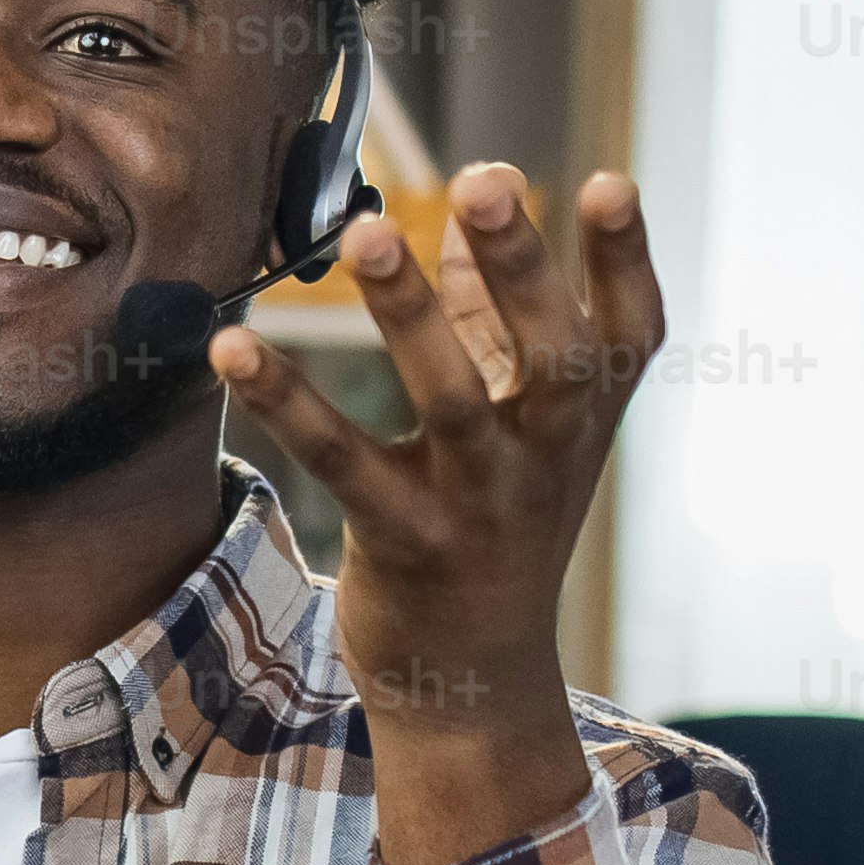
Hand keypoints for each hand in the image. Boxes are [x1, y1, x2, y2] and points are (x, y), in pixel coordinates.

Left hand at [208, 164, 661, 864]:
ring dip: (407, 314)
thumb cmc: (494, 528)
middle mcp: (547, 456)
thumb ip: (493, 322)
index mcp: (584, 419)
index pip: (629, 332)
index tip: (607, 181)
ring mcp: (481, 503)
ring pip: (451, 401)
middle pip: (554, 354)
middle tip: (486, 183)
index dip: (625, 259)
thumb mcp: (519, 430)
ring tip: (363, 233)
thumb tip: (467, 220)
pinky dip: (288, 403)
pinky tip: (234, 348)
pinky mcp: (405, 542)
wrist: (475, 684)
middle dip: (522, 266)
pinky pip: (343, 463)